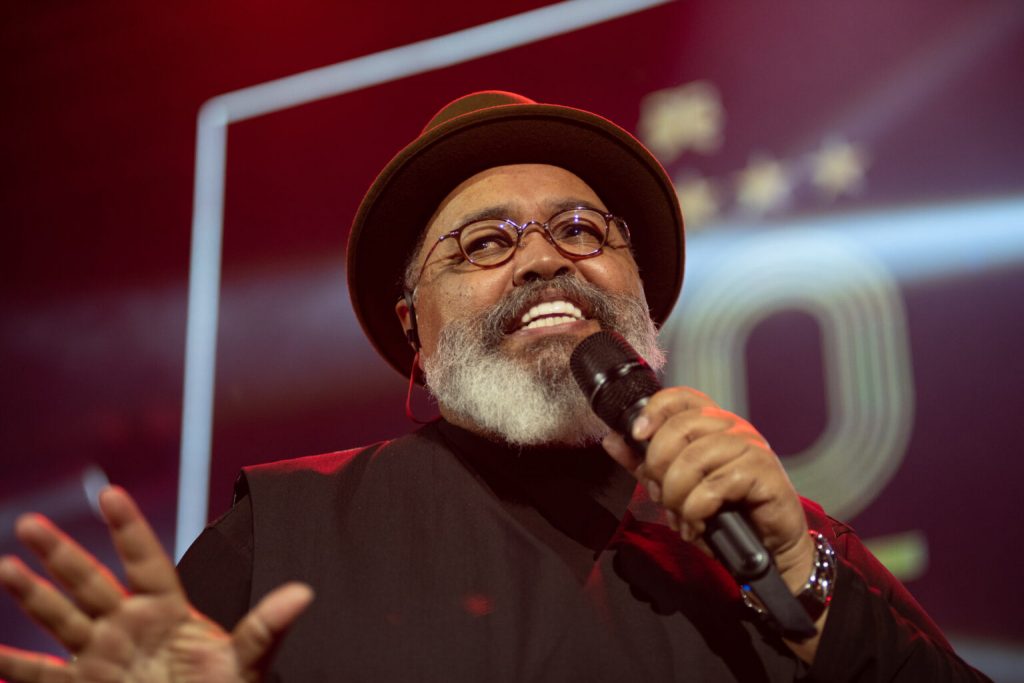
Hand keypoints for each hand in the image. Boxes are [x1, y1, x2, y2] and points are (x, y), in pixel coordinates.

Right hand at [0, 486, 312, 682]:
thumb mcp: (244, 663)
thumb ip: (265, 628)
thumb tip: (303, 594)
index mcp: (168, 610)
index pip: (145, 559)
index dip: (127, 527)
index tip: (109, 492)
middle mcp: (129, 625)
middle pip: (90, 582)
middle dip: (60, 554)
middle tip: (29, 522)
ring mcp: (104, 655)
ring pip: (61, 619)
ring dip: (32, 596)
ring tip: (4, 567)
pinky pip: (43, 676)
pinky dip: (16, 666)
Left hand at [600, 386, 815, 595]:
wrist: (767, 549)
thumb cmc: (724, 516)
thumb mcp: (675, 489)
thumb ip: (644, 464)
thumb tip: (612, 440)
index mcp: (712, 425)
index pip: (682, 397)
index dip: (655, 410)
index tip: (637, 434)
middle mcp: (733, 428)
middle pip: (680, 427)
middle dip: (659, 467)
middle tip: (661, 496)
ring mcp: (751, 447)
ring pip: (694, 459)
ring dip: (677, 495)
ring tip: (681, 517)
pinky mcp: (764, 472)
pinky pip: (715, 485)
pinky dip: (697, 510)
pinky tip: (699, 524)